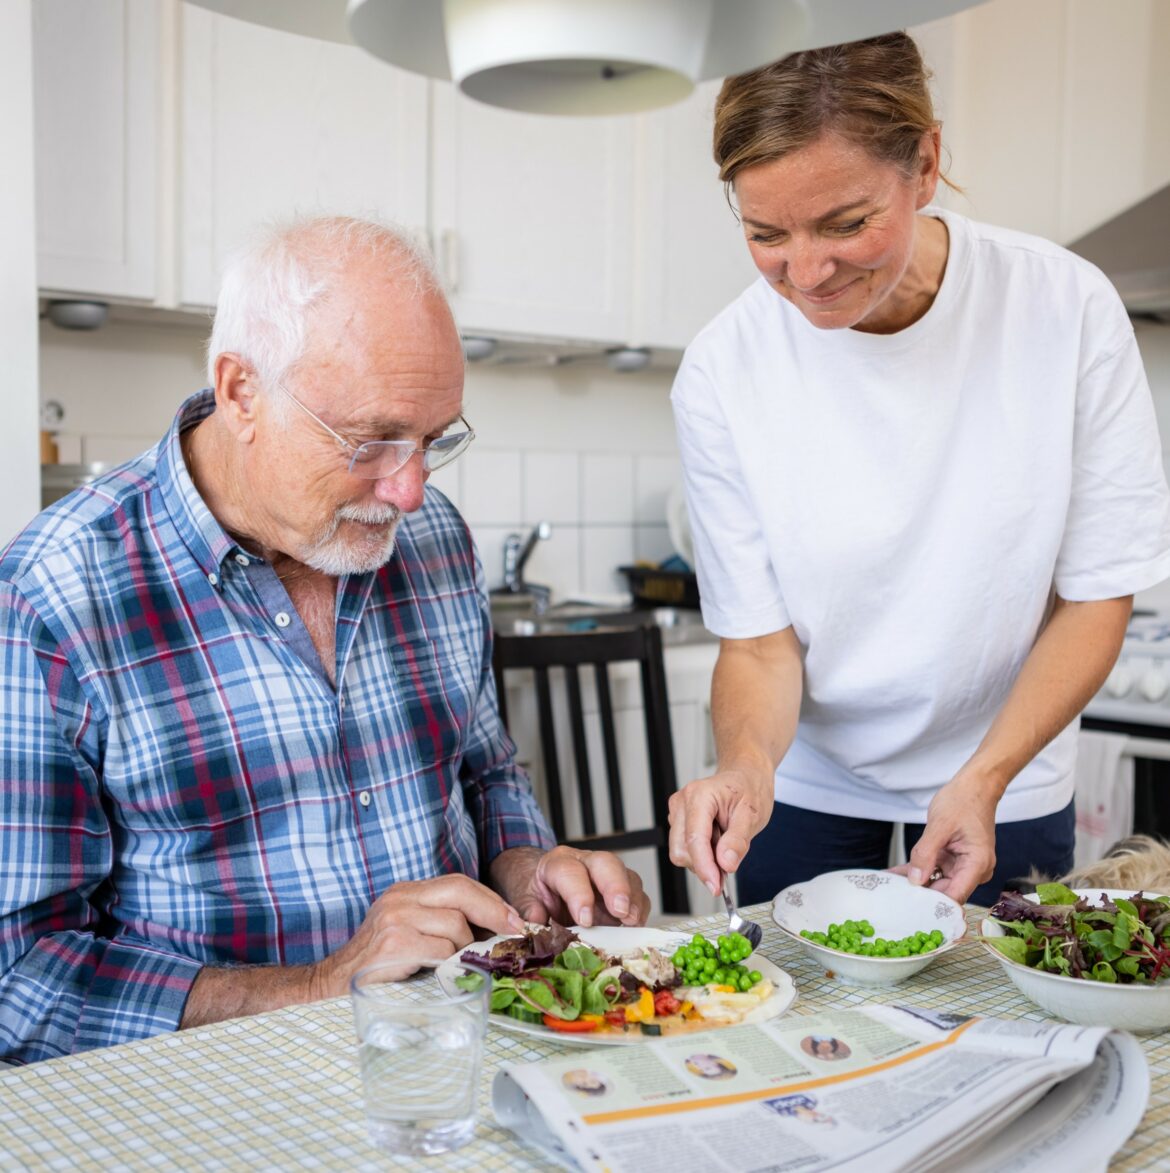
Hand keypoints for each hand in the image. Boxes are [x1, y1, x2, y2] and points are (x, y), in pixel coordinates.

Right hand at [311, 874, 524, 997]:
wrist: (334, 983)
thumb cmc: (380, 962)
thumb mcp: (409, 929)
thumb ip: (441, 921)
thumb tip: (494, 928)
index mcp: (406, 891)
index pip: (458, 882)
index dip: (490, 899)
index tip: (513, 918)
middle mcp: (400, 898)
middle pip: (461, 892)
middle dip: (494, 911)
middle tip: (514, 931)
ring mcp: (395, 918)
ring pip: (455, 924)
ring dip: (466, 948)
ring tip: (456, 963)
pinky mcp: (395, 943)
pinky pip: (440, 949)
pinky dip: (449, 962)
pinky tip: (442, 971)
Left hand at [490, 846, 650, 927]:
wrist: (545, 886)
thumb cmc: (537, 892)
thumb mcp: (524, 899)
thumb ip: (529, 909)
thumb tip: (535, 921)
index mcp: (558, 863)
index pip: (571, 872)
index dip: (580, 894)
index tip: (585, 919)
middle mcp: (586, 862)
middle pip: (606, 864)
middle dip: (616, 887)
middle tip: (620, 911)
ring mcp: (607, 875)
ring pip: (628, 877)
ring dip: (633, 901)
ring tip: (632, 922)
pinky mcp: (622, 890)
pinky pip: (638, 895)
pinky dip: (639, 911)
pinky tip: (635, 926)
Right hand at [667, 767, 773, 895]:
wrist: (745, 776)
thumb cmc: (749, 789)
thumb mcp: (753, 815)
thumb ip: (737, 841)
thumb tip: (725, 864)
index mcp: (699, 796)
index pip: (695, 839)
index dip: (704, 867)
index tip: (716, 886)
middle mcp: (682, 802)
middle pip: (682, 850)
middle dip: (705, 863)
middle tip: (729, 859)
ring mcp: (677, 811)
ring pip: (680, 852)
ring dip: (704, 858)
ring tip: (724, 841)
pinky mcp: (678, 821)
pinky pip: (684, 848)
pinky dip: (701, 854)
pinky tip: (716, 841)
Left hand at [892, 774, 997, 903]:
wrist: (975, 787)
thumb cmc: (964, 801)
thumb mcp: (940, 825)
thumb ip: (926, 853)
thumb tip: (916, 880)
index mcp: (977, 864)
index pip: (954, 896)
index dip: (932, 905)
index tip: (910, 909)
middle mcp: (973, 870)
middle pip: (945, 893)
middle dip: (919, 896)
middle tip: (891, 900)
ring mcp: (963, 866)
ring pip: (936, 883)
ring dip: (914, 884)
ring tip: (888, 889)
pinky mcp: (953, 860)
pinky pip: (933, 870)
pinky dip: (917, 871)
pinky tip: (896, 875)